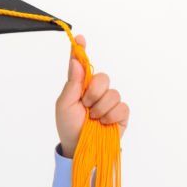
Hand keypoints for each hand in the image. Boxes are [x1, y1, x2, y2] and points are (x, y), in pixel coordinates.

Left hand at [55, 34, 129, 158]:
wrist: (80, 147)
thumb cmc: (69, 126)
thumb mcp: (64, 105)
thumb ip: (72, 84)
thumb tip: (76, 61)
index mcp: (80, 86)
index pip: (82, 65)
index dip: (81, 51)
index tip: (79, 39)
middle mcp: (96, 90)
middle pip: (102, 77)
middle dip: (93, 93)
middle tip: (85, 106)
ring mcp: (110, 101)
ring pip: (112, 93)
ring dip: (100, 108)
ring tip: (93, 119)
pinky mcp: (121, 112)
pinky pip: (121, 106)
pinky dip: (110, 116)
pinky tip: (103, 123)